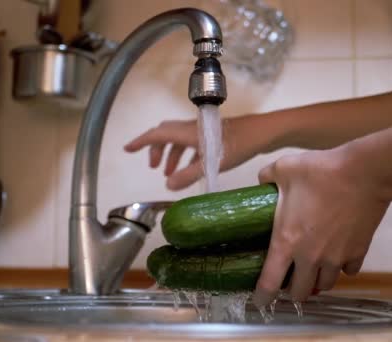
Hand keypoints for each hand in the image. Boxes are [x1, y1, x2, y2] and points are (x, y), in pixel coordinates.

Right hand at [124, 115, 269, 189]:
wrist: (264, 133)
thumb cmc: (239, 144)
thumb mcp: (212, 163)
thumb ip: (188, 175)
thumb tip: (168, 185)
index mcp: (188, 132)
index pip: (157, 134)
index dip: (141, 142)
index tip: (127, 149)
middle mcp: (192, 128)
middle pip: (166, 135)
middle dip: (156, 150)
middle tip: (153, 167)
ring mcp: (203, 131)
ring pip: (179, 141)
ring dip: (171, 155)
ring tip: (168, 174)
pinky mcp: (214, 135)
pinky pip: (191, 144)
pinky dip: (185, 156)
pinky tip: (190, 170)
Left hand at [253, 147, 389, 304]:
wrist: (364, 174)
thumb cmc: (320, 172)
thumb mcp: (283, 168)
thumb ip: (266, 177)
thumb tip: (262, 181)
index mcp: (286, 242)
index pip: (270, 282)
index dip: (262, 296)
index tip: (259, 301)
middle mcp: (310, 257)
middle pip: (300, 292)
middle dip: (292, 292)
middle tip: (288, 283)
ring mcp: (336, 257)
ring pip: (325, 285)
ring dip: (316, 282)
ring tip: (313, 272)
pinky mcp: (358, 252)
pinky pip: (348, 271)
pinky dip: (341, 268)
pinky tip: (338, 256)